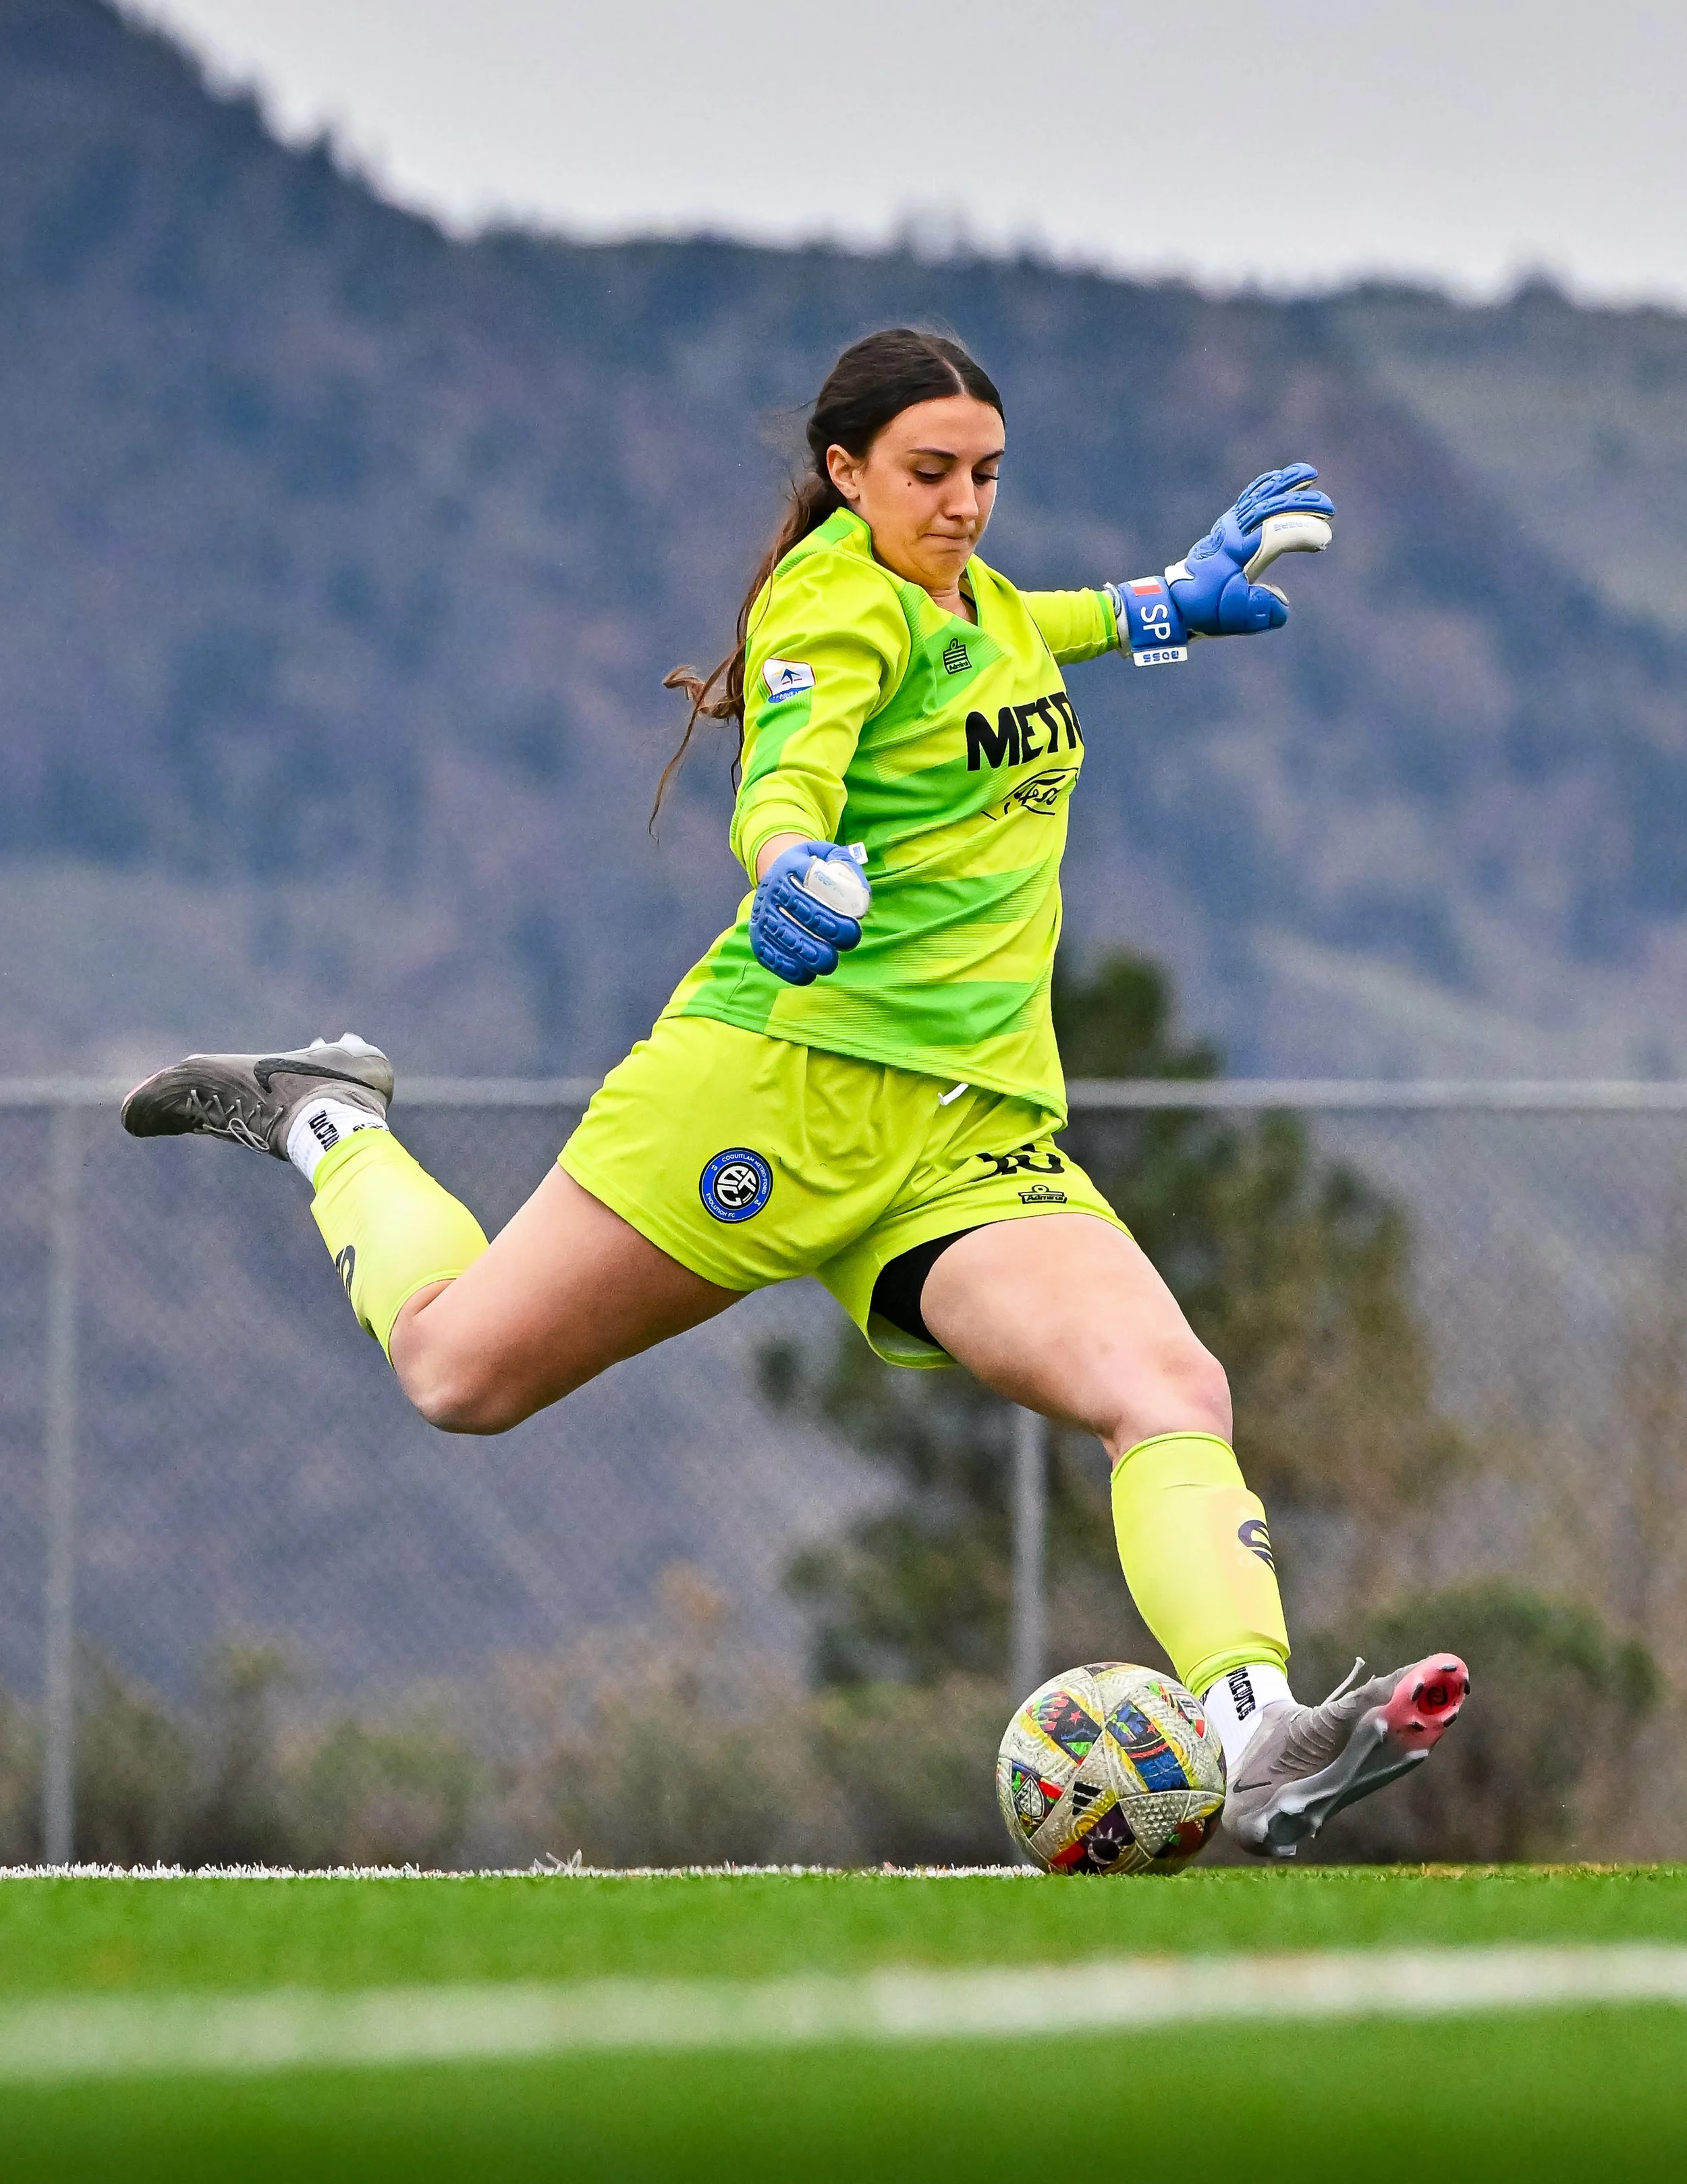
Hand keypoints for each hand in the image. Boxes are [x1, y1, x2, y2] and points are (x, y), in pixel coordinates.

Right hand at [749, 841, 870, 984]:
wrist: (778, 869)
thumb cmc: (813, 868)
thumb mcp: (832, 857)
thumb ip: (849, 872)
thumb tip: (859, 904)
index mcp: (792, 865)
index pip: (810, 887)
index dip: (830, 909)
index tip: (852, 927)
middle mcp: (773, 886)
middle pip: (795, 909)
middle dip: (822, 930)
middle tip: (847, 944)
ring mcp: (762, 910)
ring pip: (780, 932)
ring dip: (804, 952)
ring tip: (827, 964)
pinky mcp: (756, 931)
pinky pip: (765, 950)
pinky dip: (783, 965)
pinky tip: (804, 975)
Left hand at [1112, 462, 1333, 660]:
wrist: (1174, 603)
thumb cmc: (1205, 610)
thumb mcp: (1235, 617)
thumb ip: (1261, 611)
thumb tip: (1283, 604)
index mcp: (1236, 551)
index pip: (1274, 532)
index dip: (1301, 532)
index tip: (1324, 538)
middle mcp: (1232, 533)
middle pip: (1270, 508)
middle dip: (1301, 504)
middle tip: (1330, 507)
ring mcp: (1228, 527)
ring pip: (1259, 497)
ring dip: (1285, 485)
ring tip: (1309, 473)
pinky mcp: (1226, 527)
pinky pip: (1248, 499)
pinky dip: (1265, 486)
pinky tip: (1278, 478)